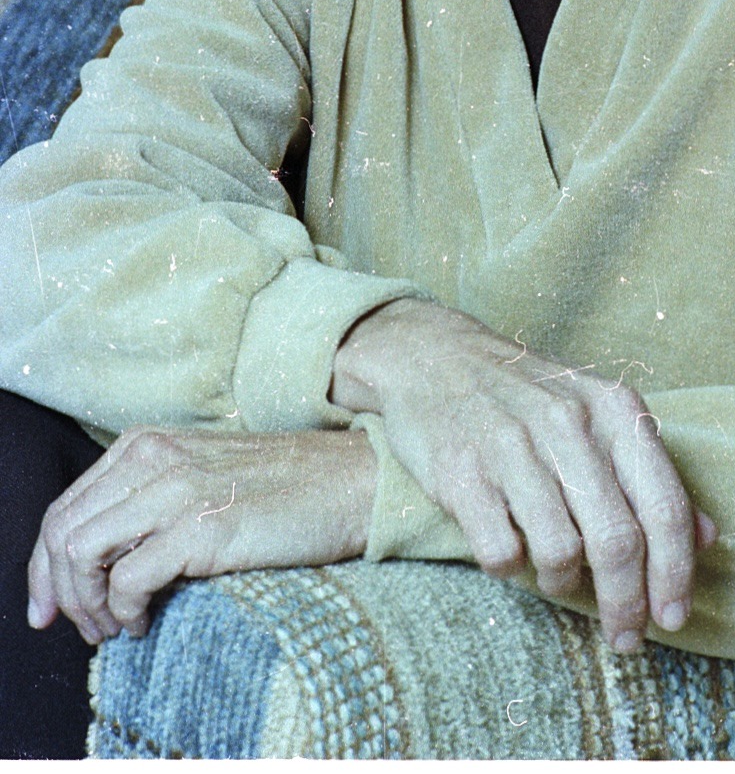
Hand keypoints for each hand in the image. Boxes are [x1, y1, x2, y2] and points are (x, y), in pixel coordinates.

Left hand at [27, 426, 376, 644]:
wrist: (351, 481)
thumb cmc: (284, 486)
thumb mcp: (202, 474)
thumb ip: (150, 497)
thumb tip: (102, 559)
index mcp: (146, 443)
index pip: (64, 508)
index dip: (44, 567)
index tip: (50, 608)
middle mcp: (153, 458)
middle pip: (61, 533)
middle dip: (59, 593)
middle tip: (86, 628)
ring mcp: (176, 490)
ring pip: (81, 556)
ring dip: (87, 606)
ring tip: (115, 628)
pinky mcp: (202, 528)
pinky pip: (127, 580)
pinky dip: (124, 612)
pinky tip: (144, 623)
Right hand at [330, 299, 716, 651]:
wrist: (434, 357)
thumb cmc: (529, 398)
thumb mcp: (599, 414)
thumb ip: (652, 474)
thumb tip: (708, 537)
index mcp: (614, 409)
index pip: (662, 507)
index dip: (674, 574)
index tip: (673, 618)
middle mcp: (568, 424)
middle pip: (617, 541)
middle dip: (626, 604)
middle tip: (625, 636)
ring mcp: (511, 446)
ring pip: (560, 552)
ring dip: (563, 583)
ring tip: (558, 576)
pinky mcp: (461, 472)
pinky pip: (500, 552)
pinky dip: (510, 567)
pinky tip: (510, 548)